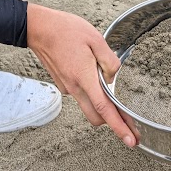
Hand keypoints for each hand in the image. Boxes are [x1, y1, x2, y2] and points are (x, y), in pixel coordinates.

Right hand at [26, 2, 135, 147]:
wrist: (39, 28)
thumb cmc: (66, 30)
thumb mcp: (95, 39)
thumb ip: (109, 61)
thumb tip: (113, 78)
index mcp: (84, 77)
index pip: (104, 109)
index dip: (119, 127)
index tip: (131, 141)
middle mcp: (74, 87)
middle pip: (96, 117)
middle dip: (113, 123)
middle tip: (129, 123)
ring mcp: (66, 87)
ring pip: (88, 106)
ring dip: (101, 105)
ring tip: (107, 84)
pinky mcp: (62, 84)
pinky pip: (80, 94)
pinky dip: (89, 91)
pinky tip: (91, 73)